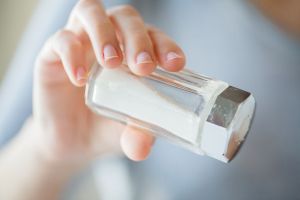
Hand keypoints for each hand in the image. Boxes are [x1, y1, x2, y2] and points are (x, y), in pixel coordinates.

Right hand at [31, 0, 185, 165]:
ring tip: (111, 63)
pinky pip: (60, 40)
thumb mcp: (127, 133)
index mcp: (134, 53)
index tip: (175, 64)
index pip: (154, 36)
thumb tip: (144, 147)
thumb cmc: (106, 127)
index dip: (165, 44)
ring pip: (91, 12)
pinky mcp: (52, 55)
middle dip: (137, 38)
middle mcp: (110, 41)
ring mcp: (81, 43)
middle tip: (143, 67)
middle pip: (125, 17)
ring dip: (104, 33)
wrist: (72, 142)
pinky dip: (72, 54)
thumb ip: (138, 135)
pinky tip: (80, 79)